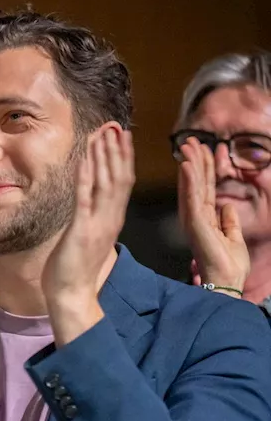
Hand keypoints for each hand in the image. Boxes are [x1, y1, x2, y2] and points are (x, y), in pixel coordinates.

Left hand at [42, 127, 134, 343]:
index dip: (122, 159)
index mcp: (111, 220)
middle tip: (117, 126)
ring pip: (107, 182)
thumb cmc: (75, 271)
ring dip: (105, 156)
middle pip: (120, 177)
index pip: (122, 183)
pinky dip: (87, 176)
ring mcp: (98, 223)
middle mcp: (110, 218)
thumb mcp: (86, 239)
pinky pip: (85, 197)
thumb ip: (90, 221)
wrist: (72, 295)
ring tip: (105, 133)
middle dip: (118, 150)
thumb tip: (87, 207)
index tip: (121, 137)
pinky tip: (86, 159)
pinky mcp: (82, 229)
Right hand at [177, 137, 248, 293]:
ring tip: (187, 146)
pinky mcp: (195, 222)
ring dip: (189, 164)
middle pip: (196, 183)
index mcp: (205, 218)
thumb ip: (229, 221)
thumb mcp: (233, 237)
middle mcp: (195, 216)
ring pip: (191, 186)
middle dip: (194, 160)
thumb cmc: (230, 264)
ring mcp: (193, 219)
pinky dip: (189, 180)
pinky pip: (192, 197)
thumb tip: (228, 207)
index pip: (204, 188)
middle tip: (190, 140)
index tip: (204, 150)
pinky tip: (187, 165)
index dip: (204, 168)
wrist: (227, 280)